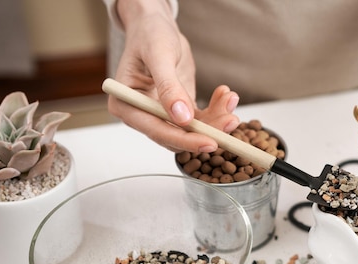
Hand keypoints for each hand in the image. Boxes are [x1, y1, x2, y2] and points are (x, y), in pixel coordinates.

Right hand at [107, 0, 239, 152]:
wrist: (157, 27)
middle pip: (178, 136)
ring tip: (231, 99)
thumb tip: (182, 118)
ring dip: (216, 118)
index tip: (210, 143)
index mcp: (126, 106)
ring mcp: (162, 114)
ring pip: (194, 130)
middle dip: (207, 130)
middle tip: (231, 120)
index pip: (157, 131)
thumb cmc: (150, 35)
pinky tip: (225, 95)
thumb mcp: (159, 56)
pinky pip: (201, 118)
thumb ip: (169, 88)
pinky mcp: (180, 110)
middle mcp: (143, 115)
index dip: (185, 140)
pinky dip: (216, 109)